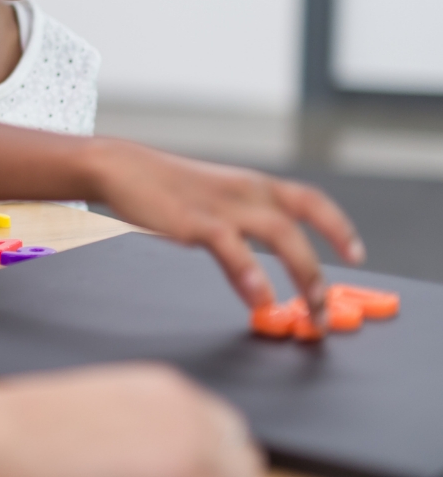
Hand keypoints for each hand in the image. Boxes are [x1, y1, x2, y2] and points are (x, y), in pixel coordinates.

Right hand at [86, 137, 363, 313]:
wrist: (121, 166)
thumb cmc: (165, 187)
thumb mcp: (212, 198)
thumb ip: (240, 223)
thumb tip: (261, 265)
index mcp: (251, 185)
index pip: (309, 200)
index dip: (337, 226)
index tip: (355, 254)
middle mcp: (245, 191)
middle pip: (299, 225)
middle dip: (319, 269)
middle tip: (325, 307)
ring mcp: (221, 204)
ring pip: (279, 233)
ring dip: (301, 272)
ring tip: (308, 309)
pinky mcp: (194, 221)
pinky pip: (232, 248)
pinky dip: (250, 274)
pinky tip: (260, 298)